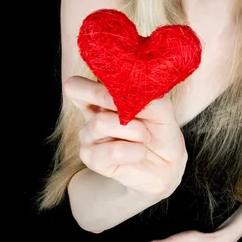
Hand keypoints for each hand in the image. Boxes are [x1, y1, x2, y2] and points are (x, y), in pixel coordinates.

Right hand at [63, 76, 187, 199]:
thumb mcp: (160, 106)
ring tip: (146, 136)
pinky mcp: (92, 159)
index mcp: (104, 94)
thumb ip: (145, 95)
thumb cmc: (160, 129)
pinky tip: (140, 152)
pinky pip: (112, 151)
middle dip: (104, 95)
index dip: (99, 78)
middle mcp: (91, 111)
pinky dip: (134, 151)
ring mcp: (88, 134)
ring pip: (101, 122)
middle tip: (131, 108)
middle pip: (74, 88)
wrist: (167, 164)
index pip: (81, 77)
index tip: (124, 86)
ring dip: (134, 130)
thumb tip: (129, 93)